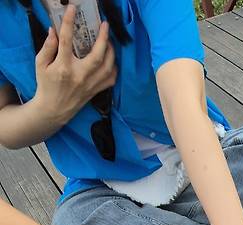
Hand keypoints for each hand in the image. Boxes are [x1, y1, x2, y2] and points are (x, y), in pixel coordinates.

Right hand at [33, 8, 115, 128]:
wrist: (53, 110)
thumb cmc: (46, 85)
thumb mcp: (40, 65)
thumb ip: (48, 47)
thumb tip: (54, 30)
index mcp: (63, 67)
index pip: (67, 40)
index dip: (69, 22)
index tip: (72, 9)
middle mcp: (80, 75)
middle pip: (97, 55)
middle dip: (103, 38)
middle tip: (105, 25)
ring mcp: (90, 84)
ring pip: (108, 67)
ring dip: (111, 52)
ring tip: (109, 41)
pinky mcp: (95, 91)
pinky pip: (110, 80)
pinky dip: (114, 69)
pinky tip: (112, 61)